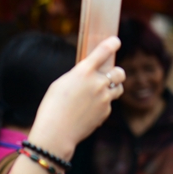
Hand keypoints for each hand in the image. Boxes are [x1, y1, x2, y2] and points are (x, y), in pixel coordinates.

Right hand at [29, 36, 124, 160]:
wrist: (56, 132)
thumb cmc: (52, 107)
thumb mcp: (61, 84)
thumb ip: (80, 77)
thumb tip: (91, 75)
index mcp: (83, 72)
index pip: (102, 52)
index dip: (111, 44)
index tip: (115, 41)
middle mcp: (98, 83)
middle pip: (119, 72)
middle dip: (116, 72)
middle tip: (110, 75)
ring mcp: (105, 98)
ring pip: (119, 88)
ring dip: (113, 87)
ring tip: (101, 92)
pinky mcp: (106, 111)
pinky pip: (109, 104)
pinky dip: (102, 105)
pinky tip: (88, 111)